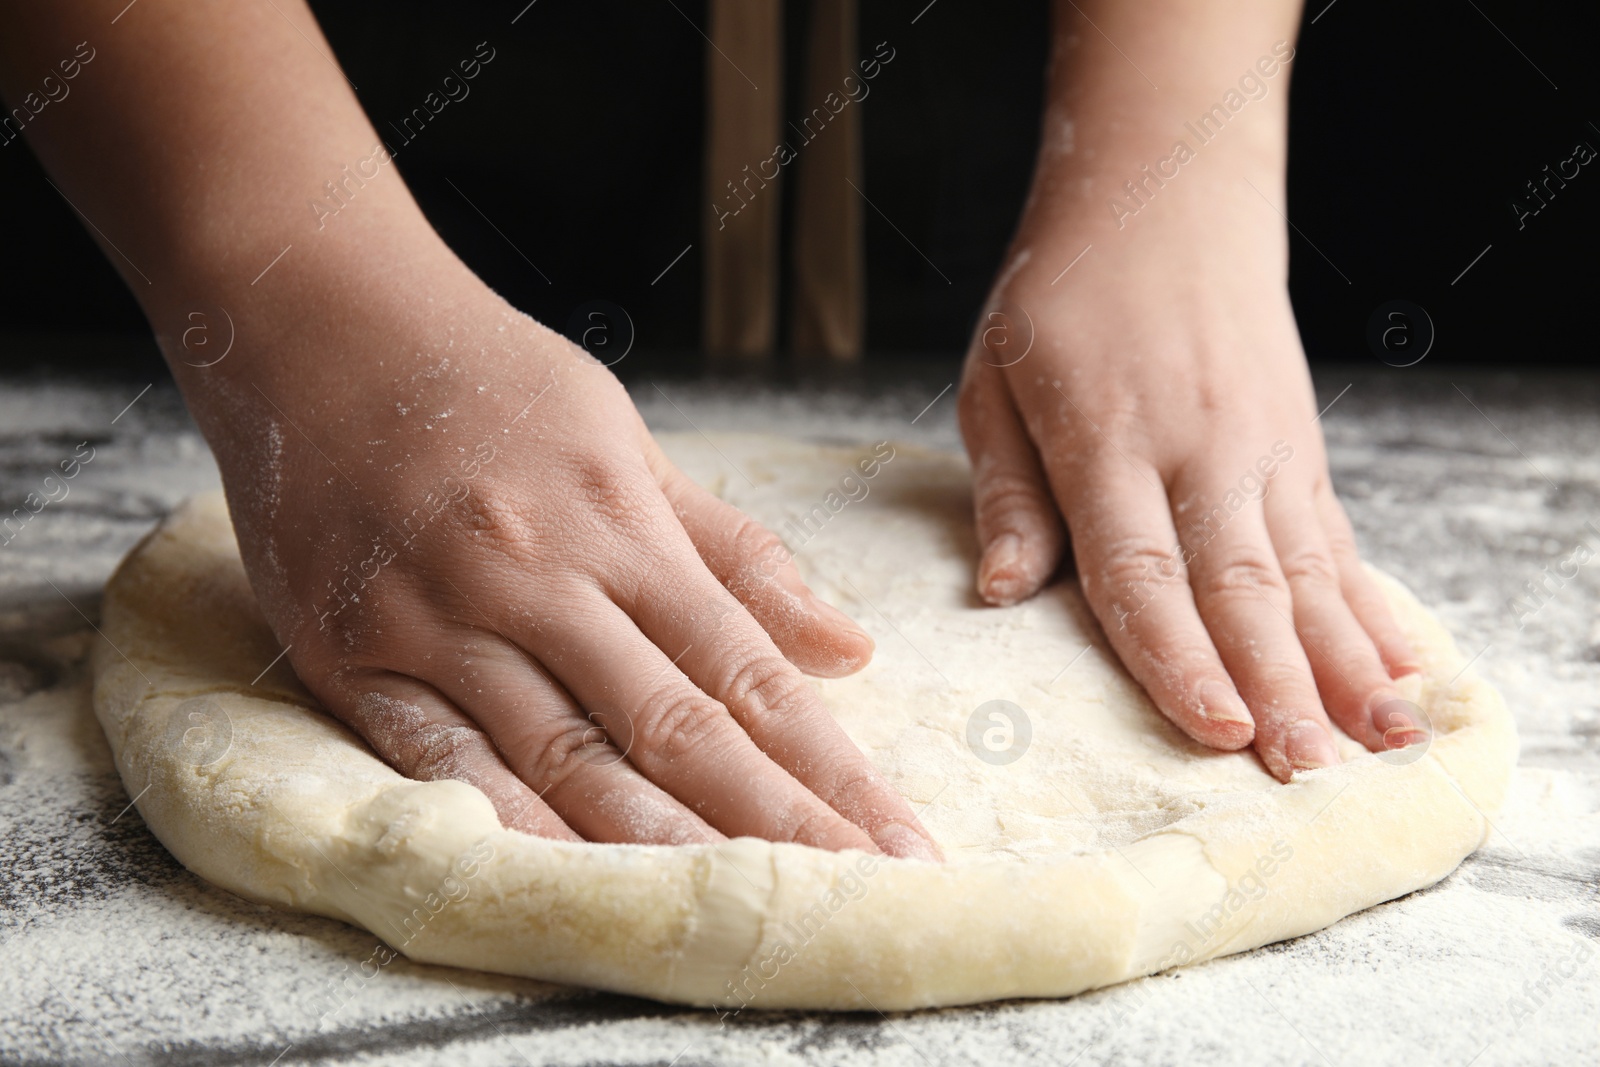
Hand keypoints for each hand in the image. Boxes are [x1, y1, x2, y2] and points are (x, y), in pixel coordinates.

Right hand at [192, 273, 938, 858]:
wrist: (320, 319)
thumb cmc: (490, 381)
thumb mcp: (627, 441)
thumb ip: (734, 553)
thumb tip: (846, 647)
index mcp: (622, 523)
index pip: (749, 669)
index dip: (828, 764)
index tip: (893, 837)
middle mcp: (544, 575)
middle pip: (677, 725)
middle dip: (776, 820)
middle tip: (856, 892)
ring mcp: (445, 615)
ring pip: (565, 752)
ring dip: (661, 842)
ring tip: (739, 911)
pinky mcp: (353, 647)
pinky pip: (436, 753)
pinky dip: (503, 819)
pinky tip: (567, 876)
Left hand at [958, 169, 1423, 781]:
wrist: (1165, 190)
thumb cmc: (1062, 295)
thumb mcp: (996, 380)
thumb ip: (1008, 492)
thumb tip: (1004, 594)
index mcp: (1106, 439)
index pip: (1142, 569)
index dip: (1179, 656)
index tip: (1216, 731)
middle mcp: (1197, 448)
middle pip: (1241, 585)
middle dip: (1280, 686)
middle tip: (1311, 775)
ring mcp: (1262, 446)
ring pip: (1308, 571)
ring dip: (1345, 664)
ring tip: (1382, 742)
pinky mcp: (1298, 445)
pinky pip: (1339, 540)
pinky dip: (1370, 608)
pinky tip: (1399, 668)